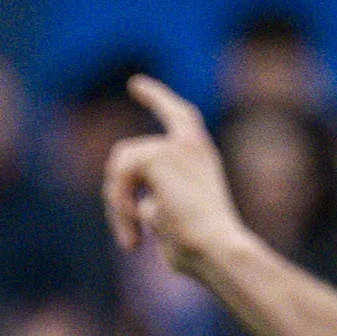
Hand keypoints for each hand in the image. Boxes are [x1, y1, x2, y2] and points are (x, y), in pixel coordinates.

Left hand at [102, 76, 248, 271]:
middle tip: (129, 239)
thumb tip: (140, 204)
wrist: (218, 249)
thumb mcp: (177, 222)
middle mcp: (191, 144)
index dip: (156, 97)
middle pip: (129, 153)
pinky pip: (119, 173)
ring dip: (117, 207)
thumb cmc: (203, 251)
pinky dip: (119, 205)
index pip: (177, 115)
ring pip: (119, 166)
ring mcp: (175, 146)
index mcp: (200, 156)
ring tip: (132, 239)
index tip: (135, 84)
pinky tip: (136, 230)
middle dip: (117, 195)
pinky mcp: (158, 155)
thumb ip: (159, 205)